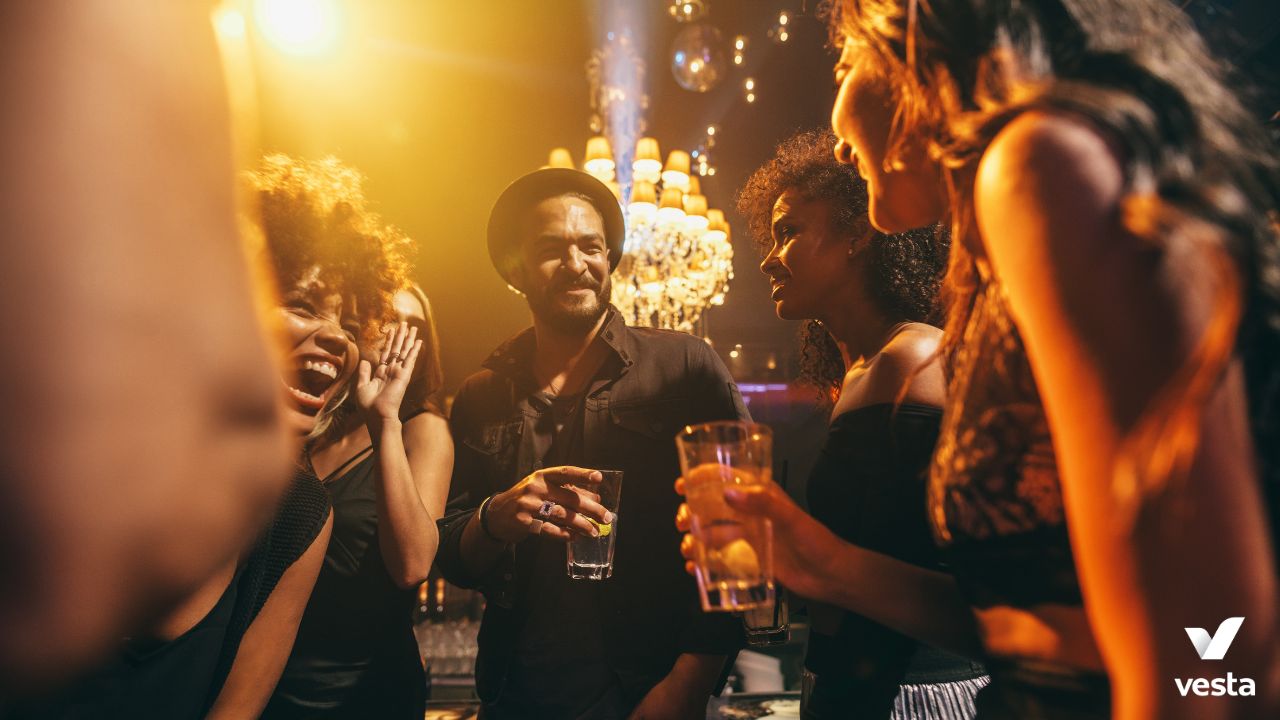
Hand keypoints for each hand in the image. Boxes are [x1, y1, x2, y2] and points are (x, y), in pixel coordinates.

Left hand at [356, 322, 421, 421]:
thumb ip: (364, 373)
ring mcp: (399, 372)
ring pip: (404, 352)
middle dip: (400, 336)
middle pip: (397, 349)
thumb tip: (365, 361)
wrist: (377, 416)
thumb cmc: (368, 407)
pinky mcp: (404, 375)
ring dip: (408, 339)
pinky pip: (410, 360)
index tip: (391, 330)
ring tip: (412, 327)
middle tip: (405, 323)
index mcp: (381, 373)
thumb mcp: (361, 387)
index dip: (388, 341)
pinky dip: (414, 350)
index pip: (386, 353)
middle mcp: (391, 371)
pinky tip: (418, 341)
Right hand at [486, 466, 614, 542]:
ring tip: (594, 532)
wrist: (497, 515)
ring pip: (562, 515)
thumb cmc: (526, 500)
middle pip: (569, 498)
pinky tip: (574, 537)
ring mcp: (528, 505)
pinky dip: (564, 534)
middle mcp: (535, 488)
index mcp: (542, 476)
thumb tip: (595, 498)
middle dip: (591, 509)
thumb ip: (567, 491)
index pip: (565, 473)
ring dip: (581, 525)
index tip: (599, 478)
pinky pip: (549, 529)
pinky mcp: (524, 522)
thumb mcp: (543, 490)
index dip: (583, 474)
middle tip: (606, 517)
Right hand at [675, 477, 845, 602]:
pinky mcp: (749, 561)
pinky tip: (695, 570)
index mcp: (761, 497)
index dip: (703, 479)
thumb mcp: (791, 518)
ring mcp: (748, 538)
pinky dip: (704, 563)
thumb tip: (727, 494)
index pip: (727, 480)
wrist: (830, 576)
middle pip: (713, 508)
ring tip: (687, 550)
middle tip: (682, 522)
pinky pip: (720, 559)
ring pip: (712, 534)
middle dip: (691, 512)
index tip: (682, 486)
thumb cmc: (816, 541)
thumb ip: (763, 503)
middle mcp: (751, 515)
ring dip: (694, 539)